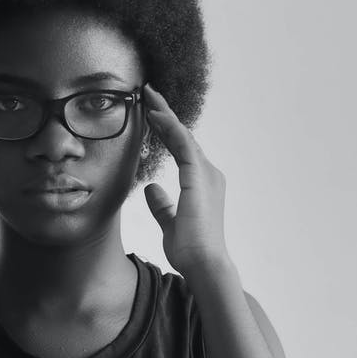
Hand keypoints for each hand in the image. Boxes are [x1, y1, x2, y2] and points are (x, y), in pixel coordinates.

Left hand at [142, 83, 231, 277]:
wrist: (204, 263)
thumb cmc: (190, 250)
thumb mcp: (170, 223)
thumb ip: (162, 205)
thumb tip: (150, 189)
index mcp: (202, 183)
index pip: (182, 149)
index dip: (167, 130)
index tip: (151, 115)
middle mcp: (208, 174)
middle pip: (184, 136)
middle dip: (165, 114)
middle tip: (148, 94)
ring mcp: (206, 173)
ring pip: (183, 134)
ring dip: (165, 113)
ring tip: (148, 96)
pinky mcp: (198, 176)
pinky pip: (183, 143)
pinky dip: (169, 127)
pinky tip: (155, 115)